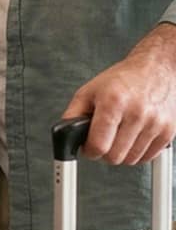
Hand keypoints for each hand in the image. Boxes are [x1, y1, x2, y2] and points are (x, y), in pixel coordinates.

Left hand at [61, 26, 175, 164]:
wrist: (156, 69)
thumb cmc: (124, 79)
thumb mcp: (90, 90)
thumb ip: (73, 114)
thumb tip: (65, 135)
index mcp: (113, 102)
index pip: (98, 146)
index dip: (89, 150)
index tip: (88, 147)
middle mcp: (137, 113)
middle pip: (115, 157)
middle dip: (104, 153)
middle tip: (103, 140)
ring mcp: (155, 123)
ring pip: (131, 160)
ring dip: (121, 153)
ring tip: (118, 135)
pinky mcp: (168, 132)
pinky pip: (148, 158)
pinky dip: (137, 153)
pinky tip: (132, 138)